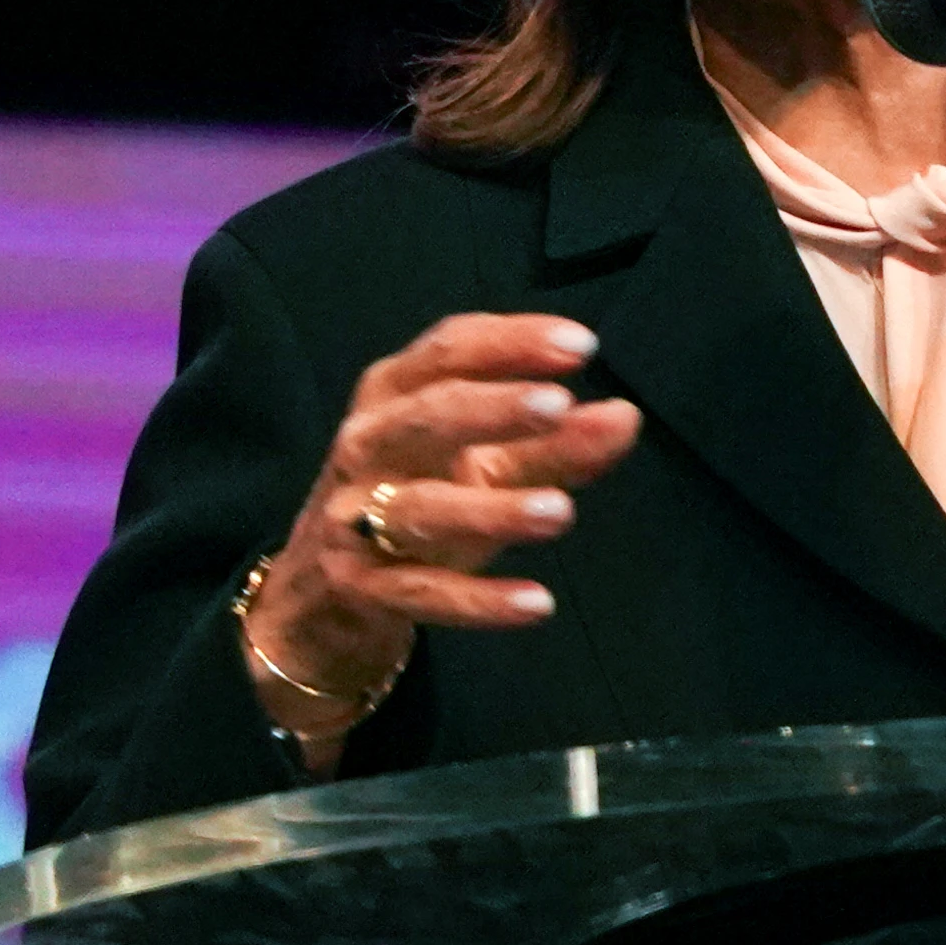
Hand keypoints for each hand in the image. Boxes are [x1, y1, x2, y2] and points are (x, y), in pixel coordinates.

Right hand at [245, 313, 642, 743]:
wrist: (319, 591)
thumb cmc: (414, 499)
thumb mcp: (484, 466)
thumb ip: (555, 443)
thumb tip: (626, 416)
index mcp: (394, 393)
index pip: (449, 349)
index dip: (512, 342)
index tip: (582, 345)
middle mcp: (368, 444)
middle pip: (425, 415)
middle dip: (491, 407)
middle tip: (559, 405)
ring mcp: (355, 517)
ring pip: (420, 509)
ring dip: (492, 509)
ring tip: (560, 510)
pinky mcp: (361, 586)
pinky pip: (421, 593)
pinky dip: (480, 602)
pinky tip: (537, 603)